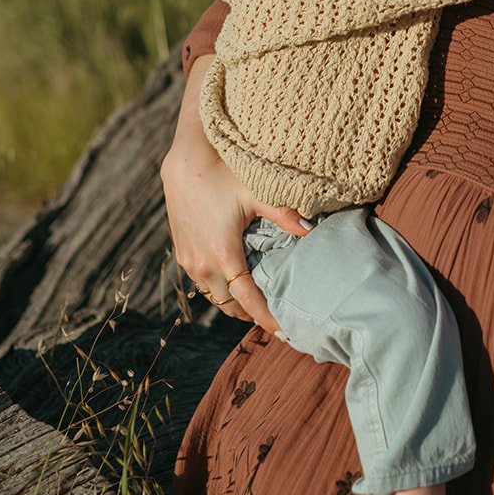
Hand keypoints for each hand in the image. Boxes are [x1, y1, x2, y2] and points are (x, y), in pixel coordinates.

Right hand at [160, 57, 308, 330]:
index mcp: (224, 255)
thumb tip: (312, 231)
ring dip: (233, 302)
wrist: (184, 163)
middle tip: (276, 316)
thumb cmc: (223, 175)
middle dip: (251, 314)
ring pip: (213, 296)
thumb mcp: (256, 193)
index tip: (285, 331)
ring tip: (256, 302)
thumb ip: (285, 215)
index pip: (247, 300)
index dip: (266, 318)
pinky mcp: (181, 253)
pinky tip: (233, 281)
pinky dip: (218, 288)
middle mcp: (203, 265)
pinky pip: (201, 283)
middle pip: (229, 306)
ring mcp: (189, 261)